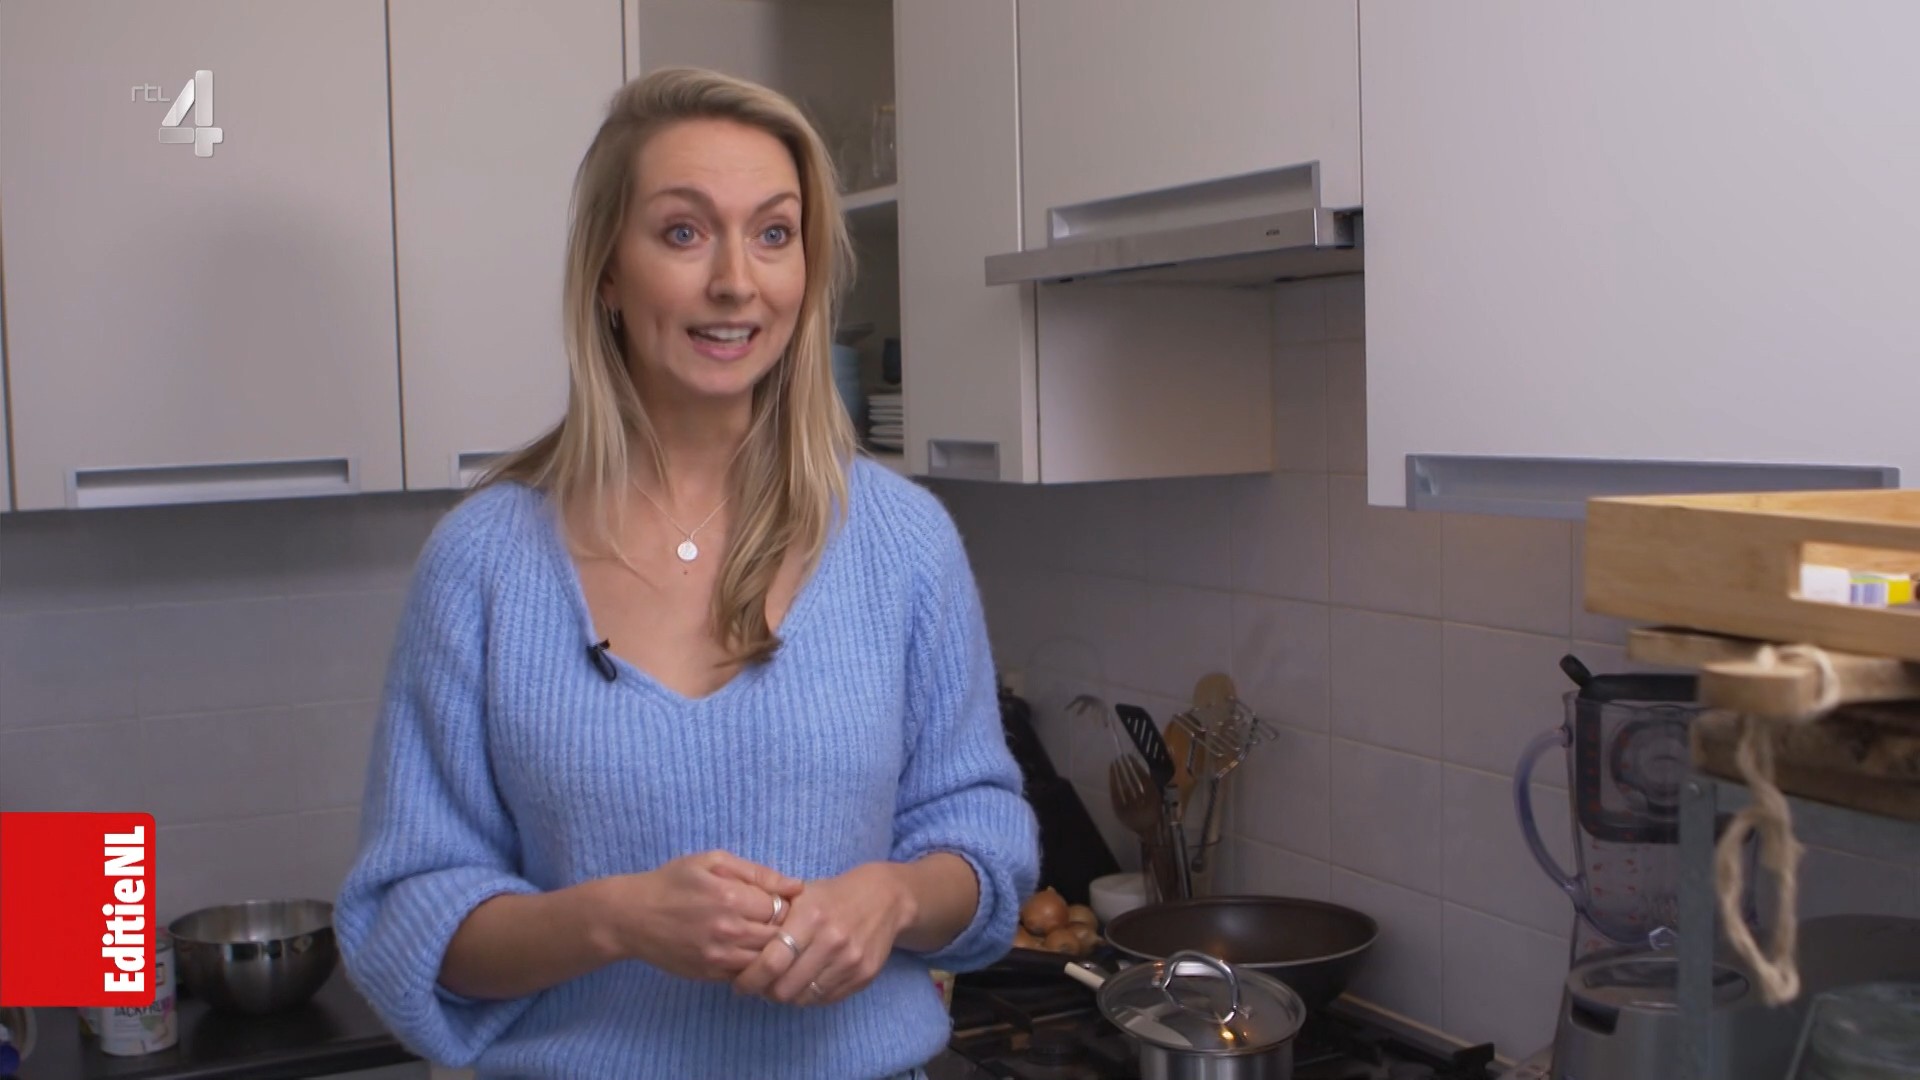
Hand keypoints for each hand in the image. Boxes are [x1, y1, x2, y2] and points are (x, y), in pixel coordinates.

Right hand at [593, 850, 803, 981]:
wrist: (631, 916)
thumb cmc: (673, 881)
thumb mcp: (713, 861)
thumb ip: (758, 873)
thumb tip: (797, 886)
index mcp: (731, 897)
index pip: (783, 908)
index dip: (788, 905)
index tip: (782, 902)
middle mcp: (728, 930)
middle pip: (780, 938)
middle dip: (786, 930)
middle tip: (779, 922)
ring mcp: (718, 957)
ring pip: (766, 962)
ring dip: (772, 952)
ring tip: (767, 938)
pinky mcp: (709, 975)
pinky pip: (746, 976)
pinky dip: (754, 967)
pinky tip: (748, 952)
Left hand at [730, 863, 915, 1006]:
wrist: (885, 898)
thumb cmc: (831, 896)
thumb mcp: (799, 894)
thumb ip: (769, 917)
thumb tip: (734, 944)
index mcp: (811, 917)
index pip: (772, 961)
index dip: (749, 978)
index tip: (739, 982)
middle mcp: (832, 941)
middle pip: (785, 988)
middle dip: (765, 991)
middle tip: (758, 985)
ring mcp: (851, 961)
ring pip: (804, 998)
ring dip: (787, 995)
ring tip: (780, 983)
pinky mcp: (864, 976)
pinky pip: (825, 1000)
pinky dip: (809, 996)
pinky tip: (804, 982)